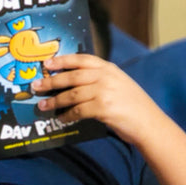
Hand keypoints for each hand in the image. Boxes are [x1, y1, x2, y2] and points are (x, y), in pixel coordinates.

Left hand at [38, 54, 185, 184]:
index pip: (82, 59)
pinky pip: (78, 110)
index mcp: (110, 68)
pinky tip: (61, 119)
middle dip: (51, 81)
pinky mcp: (103, 107)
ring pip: (72, 94)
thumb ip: (99, 81)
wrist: (150, 125)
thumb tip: (70, 85)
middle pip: (72, 76)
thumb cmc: (132, 108)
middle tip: (35, 86)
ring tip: (42, 106)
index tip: (46, 62)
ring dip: (54, 101)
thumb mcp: (118, 86)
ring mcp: (105, 91)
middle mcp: (107, 76)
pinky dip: (67, 115)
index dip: (62, 60)